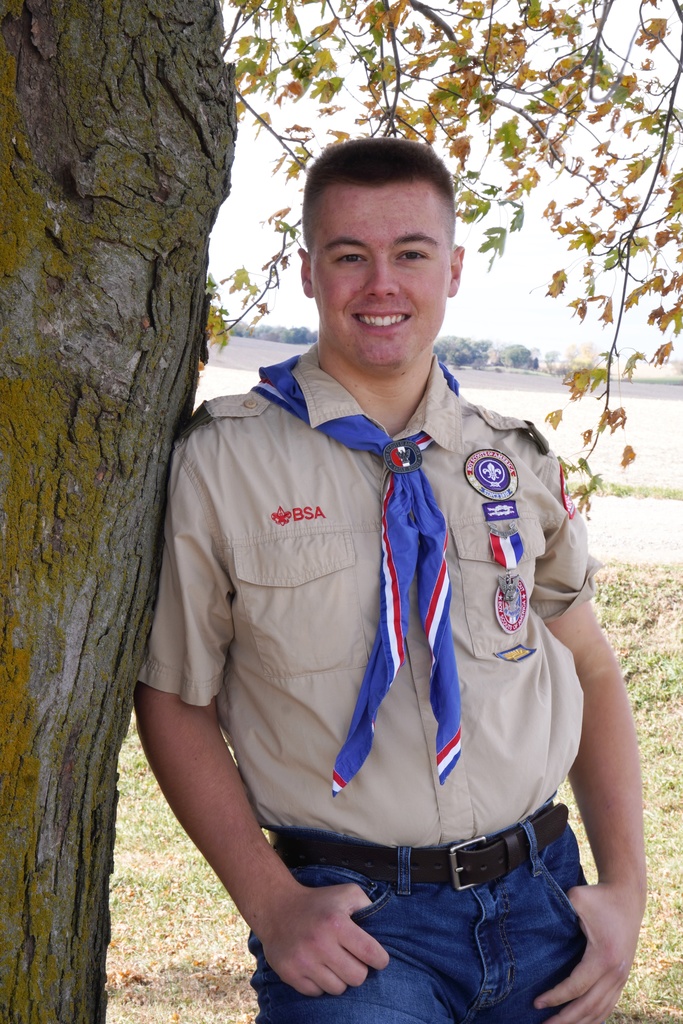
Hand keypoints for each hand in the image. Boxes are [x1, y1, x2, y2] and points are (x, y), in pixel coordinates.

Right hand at [257, 880, 389, 996]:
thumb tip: (386, 927)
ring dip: (339, 977)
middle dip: (359, 969)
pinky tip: (317, 966)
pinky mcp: (289, 974)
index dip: (380, 959)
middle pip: (357, 977)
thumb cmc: (318, 901)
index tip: (378, 958)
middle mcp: (319, 944)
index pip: (371, 954)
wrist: (277, 907)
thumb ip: (369, 906)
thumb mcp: (346, 893)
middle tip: (351, 958)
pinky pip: (317, 993)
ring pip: (338, 989)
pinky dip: (320, 983)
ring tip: (332, 961)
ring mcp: (303, 961)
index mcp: (337, 923)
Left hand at [534, 881, 643, 1022]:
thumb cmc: (598, 897)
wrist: (627, 896)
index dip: (555, 998)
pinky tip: (580, 1023)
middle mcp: (616, 972)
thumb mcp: (577, 898)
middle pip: (588, 1007)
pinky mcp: (623, 977)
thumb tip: (534, 920)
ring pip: (601, 1011)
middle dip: (565, 1020)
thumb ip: (558, 908)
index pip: (576, 987)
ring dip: (579, 1023)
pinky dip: (595, 1018)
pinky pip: (609, 1005)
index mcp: (604, 957)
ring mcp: (622, 977)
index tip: (536, 1004)